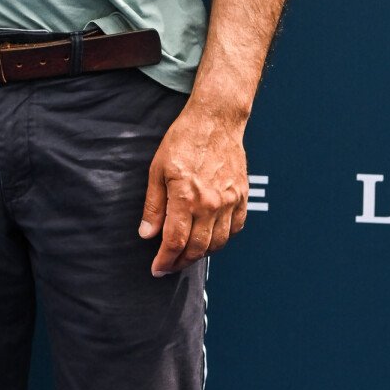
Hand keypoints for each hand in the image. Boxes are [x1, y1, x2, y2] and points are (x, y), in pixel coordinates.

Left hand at [138, 101, 247, 275]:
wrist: (215, 120)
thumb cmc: (184, 140)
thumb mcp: (157, 170)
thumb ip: (154, 206)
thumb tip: (147, 234)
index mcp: (186, 197)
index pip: (175, 242)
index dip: (165, 260)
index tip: (157, 269)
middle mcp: (211, 203)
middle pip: (197, 248)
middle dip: (181, 262)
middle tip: (169, 265)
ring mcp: (230, 201)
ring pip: (217, 242)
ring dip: (201, 254)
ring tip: (187, 254)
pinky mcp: (242, 196)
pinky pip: (235, 228)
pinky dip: (223, 239)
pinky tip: (210, 238)